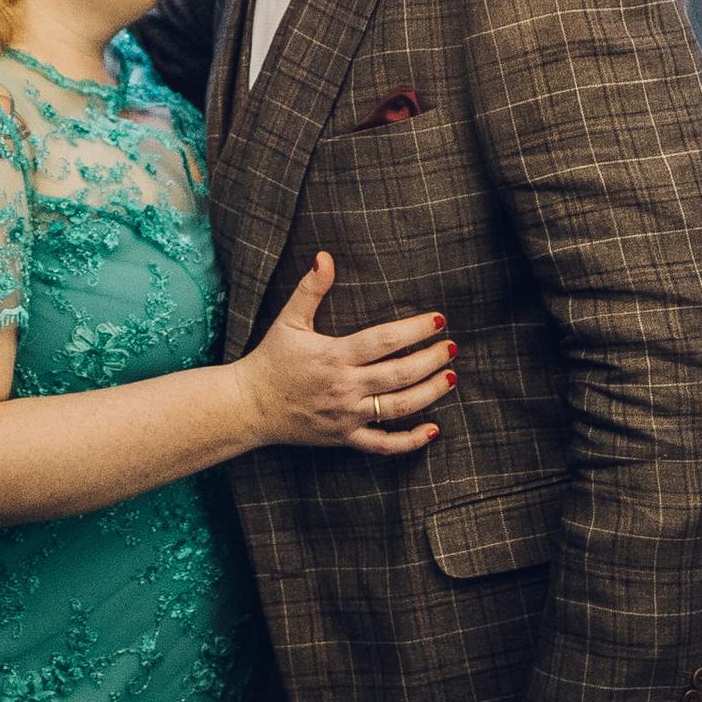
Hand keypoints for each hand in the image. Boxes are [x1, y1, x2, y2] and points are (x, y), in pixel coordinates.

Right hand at [234, 251, 448, 453]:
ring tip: (451, 377)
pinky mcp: (344, 438)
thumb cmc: (271, 359)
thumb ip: (311, 288)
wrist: (249, 406)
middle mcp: (344, 387)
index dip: (414, 330)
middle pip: (399, 375)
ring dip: (430, 393)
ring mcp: (346, 416)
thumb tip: (325, 256)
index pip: (383, 341)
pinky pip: (382, 445)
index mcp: (333, 356)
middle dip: (431, 360)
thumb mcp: (289, 320)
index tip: (438, 321)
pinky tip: (433, 430)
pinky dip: (410, 442)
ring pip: (398, 408)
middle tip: (452, 348)